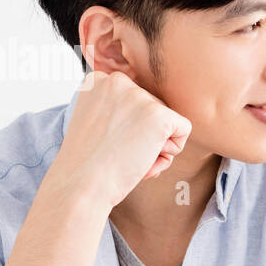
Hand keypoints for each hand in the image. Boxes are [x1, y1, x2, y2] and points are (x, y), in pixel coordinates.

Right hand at [48, 70, 192, 210]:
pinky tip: (145, 159)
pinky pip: (183, 130)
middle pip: (153, 109)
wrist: (82, 184)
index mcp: (99, 80)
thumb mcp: (96, 122)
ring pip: (168, 121)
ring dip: (155, 147)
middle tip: (119, 155)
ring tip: (129, 159)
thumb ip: (119, 109)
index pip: (135, 101)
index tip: (107, 143)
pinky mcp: (159, 115)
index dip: (128, 129)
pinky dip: (171, 152)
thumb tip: (147, 111)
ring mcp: (139, 96)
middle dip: (144, 137)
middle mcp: (118, 81)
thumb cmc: (88, 163)